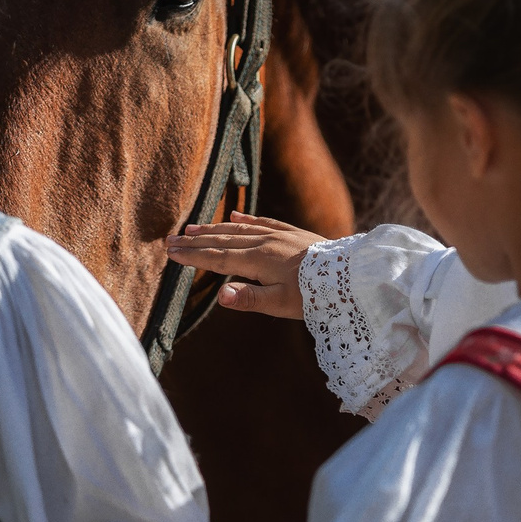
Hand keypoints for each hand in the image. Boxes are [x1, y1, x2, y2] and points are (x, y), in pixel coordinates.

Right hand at [163, 211, 327, 318]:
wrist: (350, 275)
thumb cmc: (315, 295)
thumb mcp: (282, 303)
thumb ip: (250, 299)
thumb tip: (220, 296)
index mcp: (258, 261)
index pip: (218, 258)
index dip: (194, 256)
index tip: (171, 254)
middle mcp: (265, 243)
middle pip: (222, 241)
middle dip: (195, 241)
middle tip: (170, 240)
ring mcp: (279, 235)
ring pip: (238, 229)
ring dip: (213, 229)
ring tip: (192, 228)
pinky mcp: (292, 233)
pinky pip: (262, 222)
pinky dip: (245, 219)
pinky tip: (234, 217)